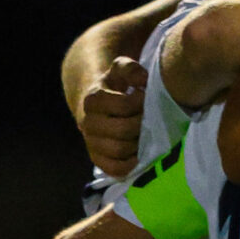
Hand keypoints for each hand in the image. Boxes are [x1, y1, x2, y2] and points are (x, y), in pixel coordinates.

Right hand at [79, 57, 146, 177]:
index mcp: (93, 100)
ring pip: (118, 151)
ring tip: (147, 136)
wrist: (98, 107)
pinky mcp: (97, 159)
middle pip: (122, 130)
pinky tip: (140, 156)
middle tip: (151, 120)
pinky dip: (129, 166)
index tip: (147, 98)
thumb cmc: (115, 88)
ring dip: (138, 145)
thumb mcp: (120, 71)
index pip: (123, 105)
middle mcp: (88, 122)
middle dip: (142, 125)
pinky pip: (113, 169)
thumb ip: (130, 69)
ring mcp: (91, 142)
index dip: (141, 103)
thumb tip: (142, 80)